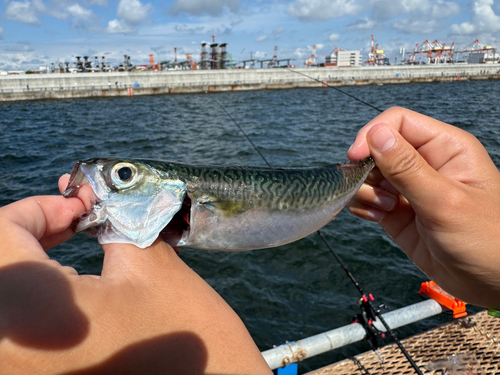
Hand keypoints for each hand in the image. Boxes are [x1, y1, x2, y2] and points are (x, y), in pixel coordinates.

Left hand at [0, 176, 270, 373]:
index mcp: (32, 316)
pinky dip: (32, 292)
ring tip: (72, 244)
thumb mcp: (146, 260)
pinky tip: (68, 285)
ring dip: (29, 258)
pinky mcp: (29, 374)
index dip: (41, 208)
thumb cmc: (187, 334)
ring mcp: (15, 367)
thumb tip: (80, 190)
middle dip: (33, 230)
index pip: (0, 232)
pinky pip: (12, 322)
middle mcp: (7, 351)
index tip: (80, 207)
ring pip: (3, 288)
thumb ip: (106, 216)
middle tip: (78, 219)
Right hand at [347, 107, 499, 307]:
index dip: (372, 135)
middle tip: (377, 194)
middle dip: (366, 169)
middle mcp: (425, 163)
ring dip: (365, 191)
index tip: (356, 157)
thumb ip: (406, 168)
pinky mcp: (397, 211)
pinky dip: (363, 206)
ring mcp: (409, 188)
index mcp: (444, 148)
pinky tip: (377, 219)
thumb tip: (376, 135)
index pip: (398, 123)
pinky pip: (367, 198)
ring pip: (368, 174)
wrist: (492, 283)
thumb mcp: (443, 201)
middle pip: (377, 149)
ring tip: (385, 211)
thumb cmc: (485, 240)